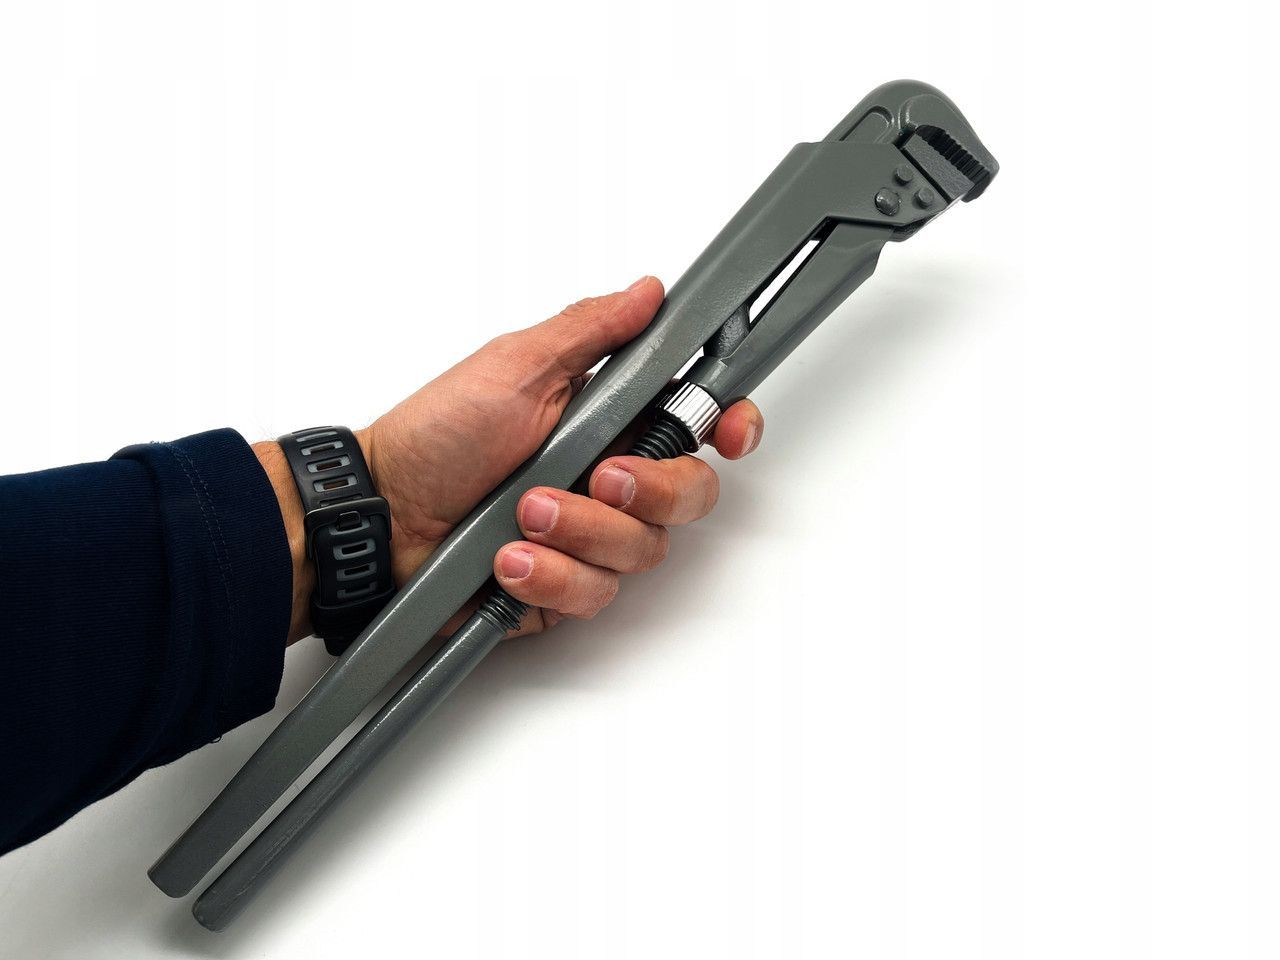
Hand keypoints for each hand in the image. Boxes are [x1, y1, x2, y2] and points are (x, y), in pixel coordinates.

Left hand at [257, 277, 763, 642]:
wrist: (381, 517)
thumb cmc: (435, 437)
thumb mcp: (513, 367)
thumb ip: (589, 331)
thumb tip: (647, 292)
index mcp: (607, 417)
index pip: (698, 422)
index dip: (730, 427)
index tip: (731, 433)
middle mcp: (607, 477)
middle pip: (690, 494)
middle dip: (653, 489)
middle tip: (602, 477)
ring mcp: (588, 536)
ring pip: (644, 551)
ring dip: (581, 533)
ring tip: (523, 515)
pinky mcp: (565, 586)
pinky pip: (596, 595)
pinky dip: (551, 577)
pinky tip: (508, 559)